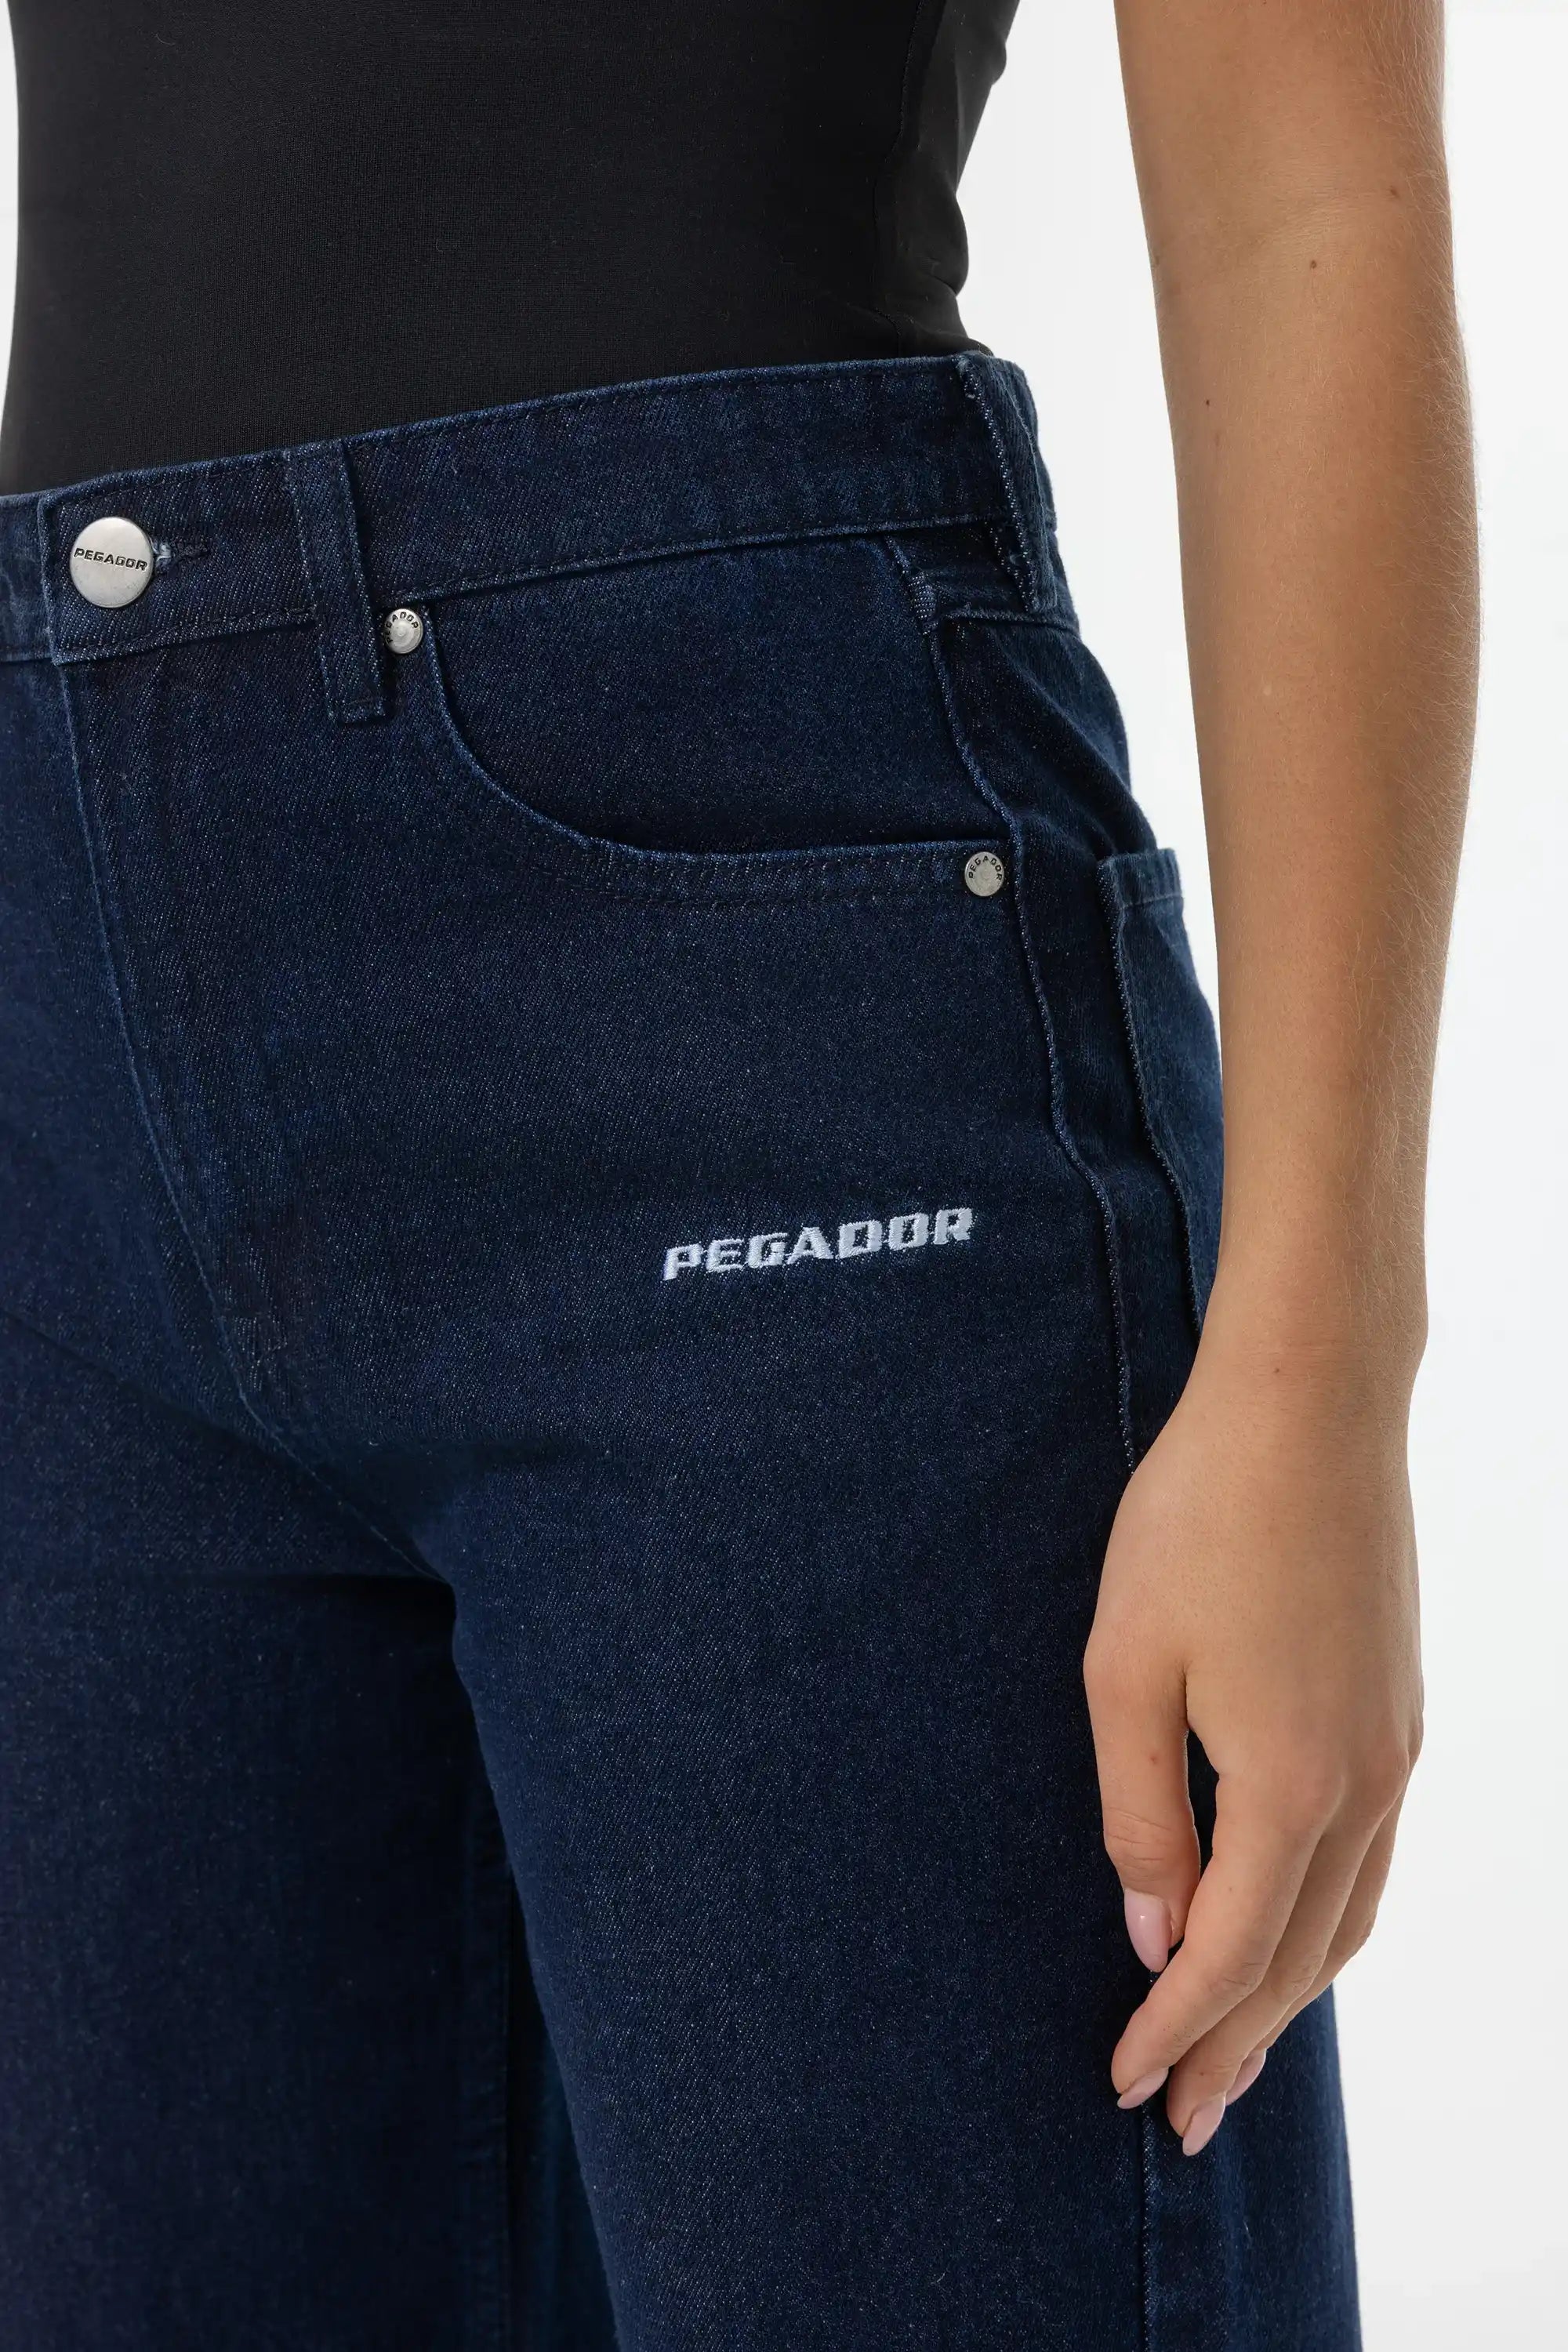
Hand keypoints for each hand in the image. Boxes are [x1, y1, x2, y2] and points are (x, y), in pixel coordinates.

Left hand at [1084, 1321, 1422, 2153]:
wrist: (1309, 1405)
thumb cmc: (1198, 1519)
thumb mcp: (1126, 1665)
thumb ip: (1140, 1810)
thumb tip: (1152, 1930)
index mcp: (1293, 1785)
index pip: (1228, 1955)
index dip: (1173, 2030)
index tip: (1123, 2086)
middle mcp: (1366, 1785)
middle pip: (1302, 1959)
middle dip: (1238, 2047)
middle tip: (1184, 2119)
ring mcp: (1396, 1746)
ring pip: (1348, 1914)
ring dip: (1289, 1993)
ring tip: (1235, 2051)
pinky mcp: (1398, 1707)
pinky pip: (1369, 1856)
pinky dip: (1324, 1918)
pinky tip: (1288, 1922)